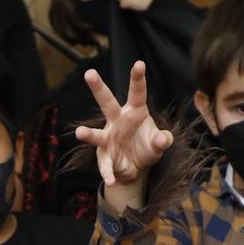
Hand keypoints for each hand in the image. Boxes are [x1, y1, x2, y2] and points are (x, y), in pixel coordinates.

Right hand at [76, 61, 173, 190]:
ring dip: (88, 133)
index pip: (137, 93)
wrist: (136, 167)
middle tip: (89, 73)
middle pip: (106, 102)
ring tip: (80, 133)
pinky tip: (111, 181)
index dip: (137, 78)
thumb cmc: (146, 146)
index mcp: (134, 111)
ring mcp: (108, 138)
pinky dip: (108, 174)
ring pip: (96, 133)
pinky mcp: (105, 157)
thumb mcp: (159, 143)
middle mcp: (117, 120)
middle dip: (98, 88)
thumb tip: (163, 139)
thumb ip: (162, 140)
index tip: (139, 63)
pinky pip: (105, 165)